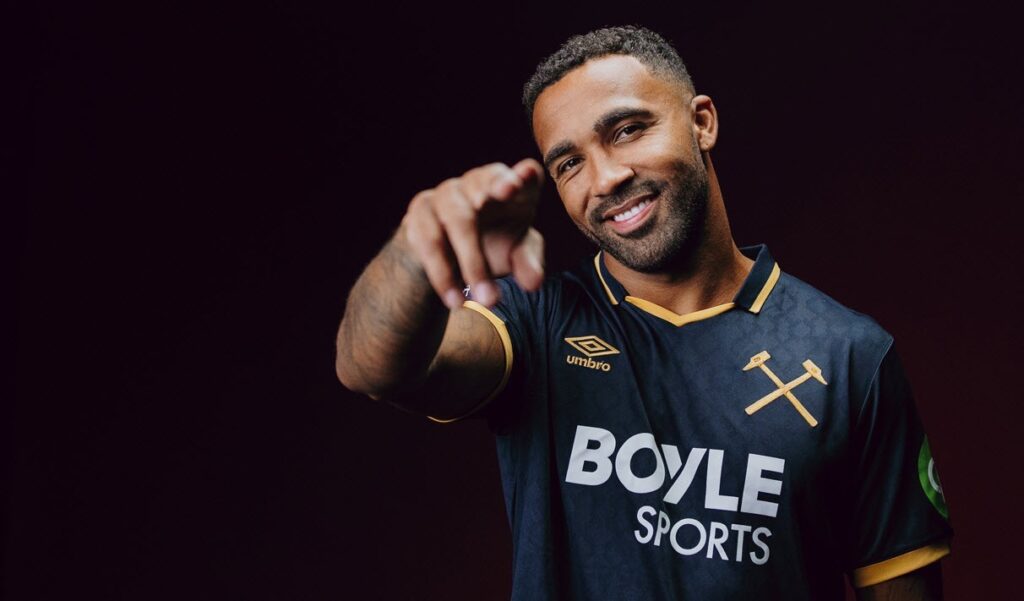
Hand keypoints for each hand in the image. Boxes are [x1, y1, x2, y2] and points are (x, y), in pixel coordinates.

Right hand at [398, 158, 544, 308]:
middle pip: (483, 185)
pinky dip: (444, 275)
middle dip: (492, 198)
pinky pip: (430, 242)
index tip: (526, 176)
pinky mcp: (420, 214)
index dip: (524, 174)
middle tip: (506, 216)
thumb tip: (534, 282)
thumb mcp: (515, 254)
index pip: (521, 173)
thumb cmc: (493, 244)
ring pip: (457, 220)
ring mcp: (445, 194)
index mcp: (511, 187)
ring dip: (474, 264)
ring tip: (489, 300)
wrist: (446, 256)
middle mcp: (476, 182)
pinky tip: (456, 300)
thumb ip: (527, 263)